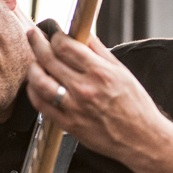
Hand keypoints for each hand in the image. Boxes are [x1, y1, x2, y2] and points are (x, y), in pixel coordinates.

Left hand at [25, 26, 164, 164]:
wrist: (140, 139)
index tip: (54, 34)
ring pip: (39, 82)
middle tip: (33, 35)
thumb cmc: (135, 105)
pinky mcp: (67, 124)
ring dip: (32, 68)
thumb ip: (99, 51)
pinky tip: (35, 84)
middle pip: (48, 59)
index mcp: (100, 72)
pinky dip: (33, 91)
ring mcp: (74, 107)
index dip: (55, 36)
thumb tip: (82, 33)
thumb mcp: (122, 71)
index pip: (65, 46)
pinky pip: (41, 104)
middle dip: (36, 42)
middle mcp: (84, 88)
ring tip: (34, 62)